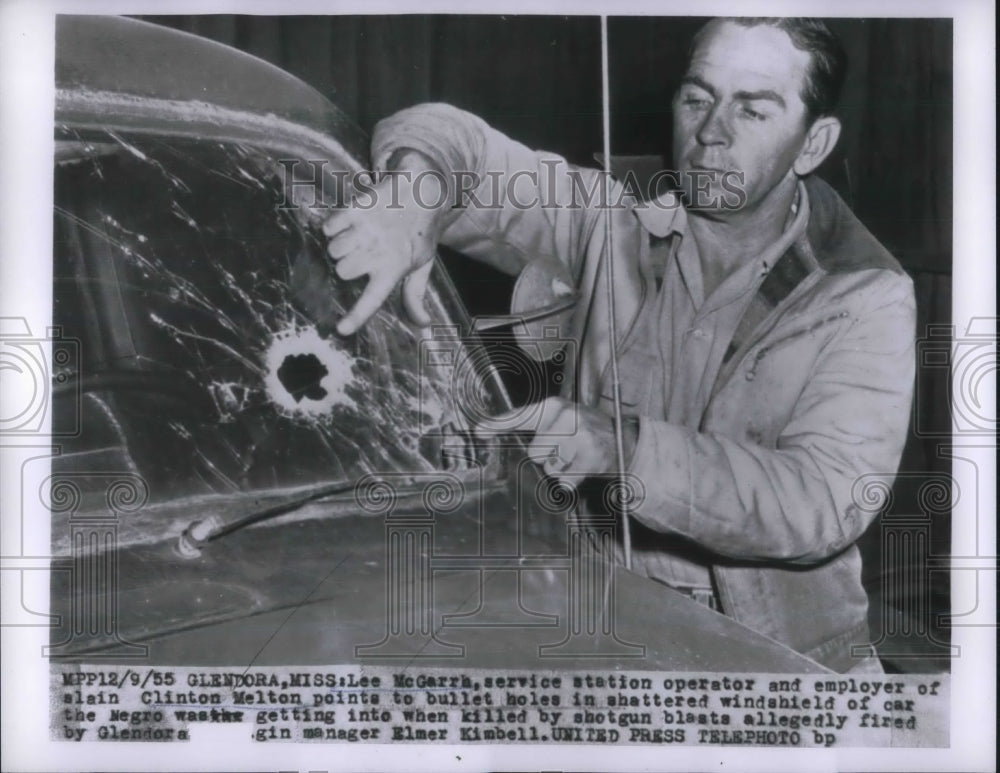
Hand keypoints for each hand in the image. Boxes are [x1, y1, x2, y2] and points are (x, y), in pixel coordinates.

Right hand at [322, 166, 445, 335]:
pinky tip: (350, 223)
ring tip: (358, 238)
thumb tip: (423, 324)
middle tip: (363, 254)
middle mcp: (378, 251)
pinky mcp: (355, 209)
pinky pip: (329, 226)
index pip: (373, 299)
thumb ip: (416, 294)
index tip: (342, 330)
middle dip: (348, 266)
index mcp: (395, 267)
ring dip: (340, 246)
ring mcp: (365, 229)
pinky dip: (334, 226)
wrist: (422, 191)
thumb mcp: (423, 263)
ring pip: (333, 250)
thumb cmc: (421, 232)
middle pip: (343, 272)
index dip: (356, 316)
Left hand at [474, 397, 637, 487]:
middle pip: (535, 452)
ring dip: (560, 469)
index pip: (520, 416)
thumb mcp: (560, 418)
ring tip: (575, 457)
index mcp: (554, 406)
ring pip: (550, 467)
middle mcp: (567, 417)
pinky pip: (566, 480)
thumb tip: (487, 430)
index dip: (497, 425)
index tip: (479, 431)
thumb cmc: (585, 430)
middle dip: (546, 457)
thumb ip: (531, 424)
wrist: (624, 441)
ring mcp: (581, 436)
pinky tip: (584, 467)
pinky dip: (573, 480)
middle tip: (564, 449)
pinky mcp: (592, 456)